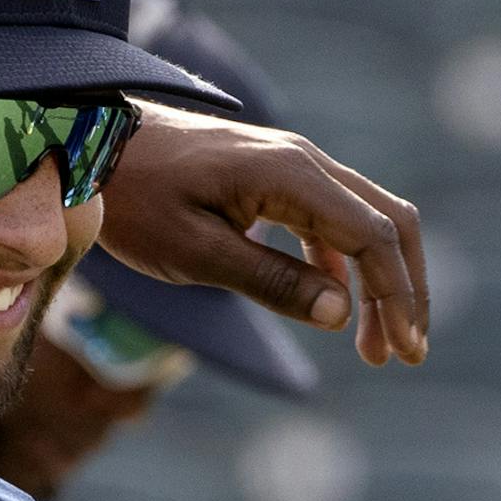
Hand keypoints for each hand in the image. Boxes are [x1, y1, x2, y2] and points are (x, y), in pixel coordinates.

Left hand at [101, 105, 426, 367]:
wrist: (95, 147)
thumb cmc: (135, 201)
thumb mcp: (194, 253)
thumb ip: (269, 282)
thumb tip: (340, 315)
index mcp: (291, 176)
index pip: (374, 236)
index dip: (397, 294)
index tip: (403, 349)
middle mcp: (305, 162)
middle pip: (388, 223)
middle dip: (404, 290)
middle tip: (405, 352)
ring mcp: (293, 167)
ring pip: (365, 222)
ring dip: (379, 281)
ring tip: (375, 347)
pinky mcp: (276, 179)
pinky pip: (330, 222)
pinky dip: (343, 266)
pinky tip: (334, 308)